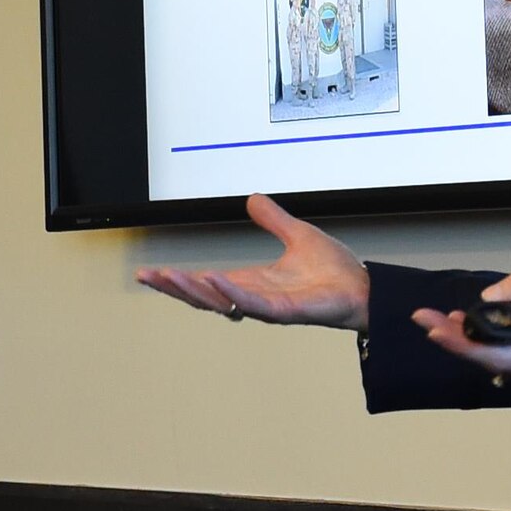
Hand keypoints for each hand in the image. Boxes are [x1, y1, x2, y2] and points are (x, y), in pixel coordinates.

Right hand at [135, 194, 369, 331]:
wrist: (363, 286)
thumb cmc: (334, 270)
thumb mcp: (296, 234)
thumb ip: (272, 219)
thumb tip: (250, 199)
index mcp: (252, 281)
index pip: (205, 282)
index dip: (177, 279)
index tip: (148, 273)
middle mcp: (254, 297)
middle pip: (204, 296)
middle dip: (173, 288)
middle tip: (146, 276)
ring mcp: (268, 307)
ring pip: (220, 302)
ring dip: (193, 291)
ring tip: (169, 277)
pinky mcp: (286, 312)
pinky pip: (252, 304)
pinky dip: (230, 293)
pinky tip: (213, 279)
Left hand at [412, 267, 510, 391]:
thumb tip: (491, 296)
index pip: (497, 355)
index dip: (463, 343)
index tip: (436, 328)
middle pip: (490, 360)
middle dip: (456, 339)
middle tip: (425, 318)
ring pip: (498, 361)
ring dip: (470, 340)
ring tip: (443, 318)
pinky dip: (489, 343)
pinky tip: (472, 326)